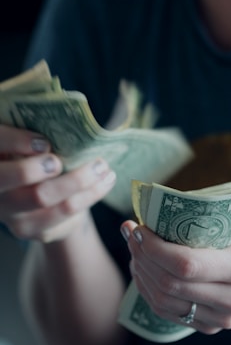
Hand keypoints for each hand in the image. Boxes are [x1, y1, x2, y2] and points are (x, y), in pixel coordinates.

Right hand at [0, 125, 115, 241]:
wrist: (45, 202)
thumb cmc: (40, 161)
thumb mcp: (33, 144)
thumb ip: (37, 131)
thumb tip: (66, 114)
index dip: (14, 141)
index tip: (43, 141)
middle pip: (9, 178)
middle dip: (37, 167)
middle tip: (62, 159)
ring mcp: (10, 213)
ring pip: (43, 196)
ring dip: (78, 179)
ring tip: (102, 166)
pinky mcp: (32, 229)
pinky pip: (65, 212)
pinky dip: (91, 194)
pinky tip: (106, 180)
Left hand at [122, 216, 230, 333]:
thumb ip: (205, 221)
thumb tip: (157, 212)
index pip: (185, 264)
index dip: (153, 247)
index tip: (138, 227)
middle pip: (169, 284)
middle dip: (141, 256)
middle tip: (130, 233)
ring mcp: (223, 319)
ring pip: (164, 302)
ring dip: (141, 273)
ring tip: (134, 249)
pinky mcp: (213, 326)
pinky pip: (169, 313)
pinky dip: (150, 290)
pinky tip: (144, 269)